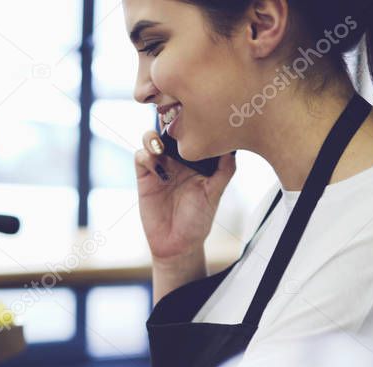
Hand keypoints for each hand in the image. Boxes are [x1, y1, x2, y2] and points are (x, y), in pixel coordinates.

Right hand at [134, 131, 236, 262]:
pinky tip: (155, 164)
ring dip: (154, 137)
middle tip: (173, 125)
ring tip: (161, 147)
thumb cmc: (198, 220)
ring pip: (151, 139)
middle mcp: (176, 160)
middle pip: (168, 130)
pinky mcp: (145, 178)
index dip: (190, 121)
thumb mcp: (215, 194)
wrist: (178, 244)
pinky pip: (140, 158)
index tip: (195, 116)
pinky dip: (145, 154)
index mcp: (195, 160)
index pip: (191, 134)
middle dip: (168, 122)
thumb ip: (224, 171)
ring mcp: (159, 167)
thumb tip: (232, 147)